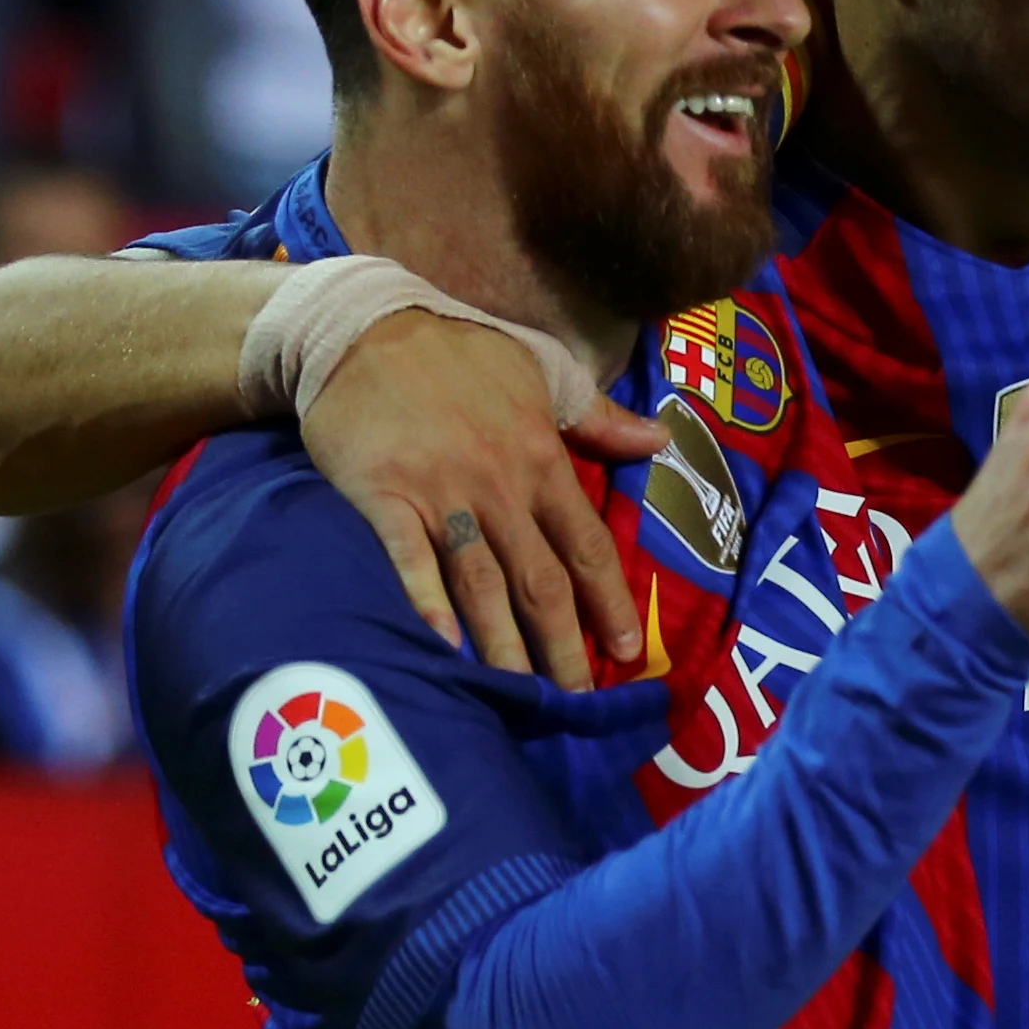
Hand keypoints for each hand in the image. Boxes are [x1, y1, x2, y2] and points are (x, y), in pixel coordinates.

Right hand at [301, 309, 670, 689]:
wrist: (365, 327)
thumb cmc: (461, 352)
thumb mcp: (543, 371)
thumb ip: (599, 418)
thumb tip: (662, 439)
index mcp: (542, 458)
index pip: (587, 543)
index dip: (610, 600)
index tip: (629, 649)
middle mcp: (500, 485)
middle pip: (541, 580)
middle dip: (563, 644)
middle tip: (577, 700)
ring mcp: (441, 494)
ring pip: (482, 583)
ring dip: (504, 644)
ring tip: (521, 695)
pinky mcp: (384, 497)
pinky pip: (410, 560)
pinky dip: (427, 604)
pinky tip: (445, 648)